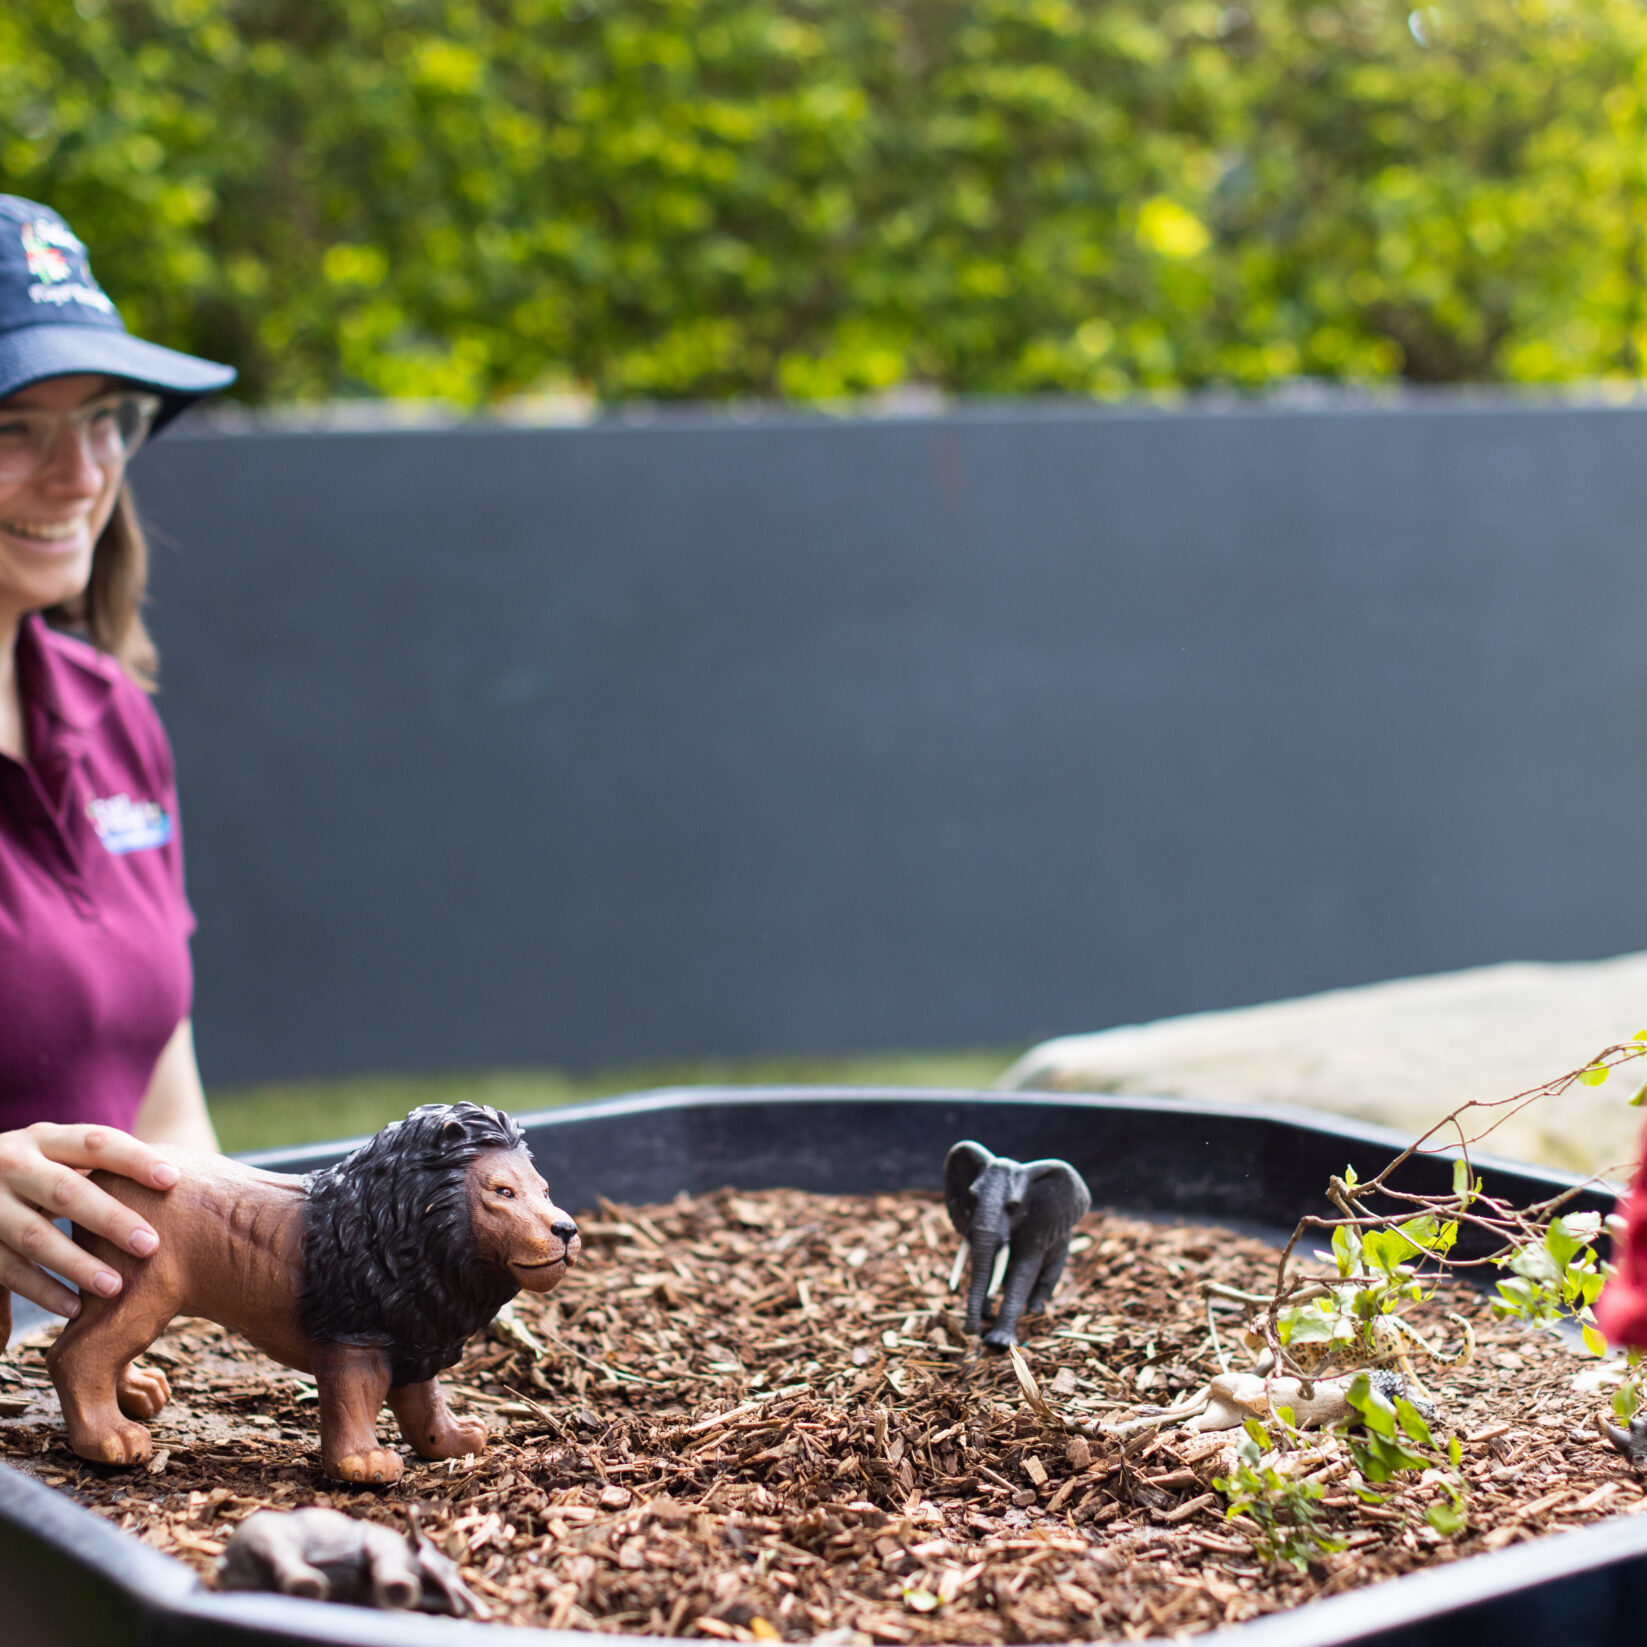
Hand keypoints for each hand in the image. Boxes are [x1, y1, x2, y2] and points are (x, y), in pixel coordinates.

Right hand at [0, 1123, 178, 1319]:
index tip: (173, 1179)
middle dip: (111, 1220)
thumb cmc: (36, 1171)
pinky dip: (42, 1290)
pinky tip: (75, 1308)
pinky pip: (8, 1269)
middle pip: (66, 1191)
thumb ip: (100, 1166)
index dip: (134, 1159)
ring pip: (34, 1236)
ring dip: (77, 1264)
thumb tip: (179, 1180)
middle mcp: (15, 1165)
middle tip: (151, 1245)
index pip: (96, 1142)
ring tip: (117, 1286)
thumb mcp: (58, 1156)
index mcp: (45, 1139)